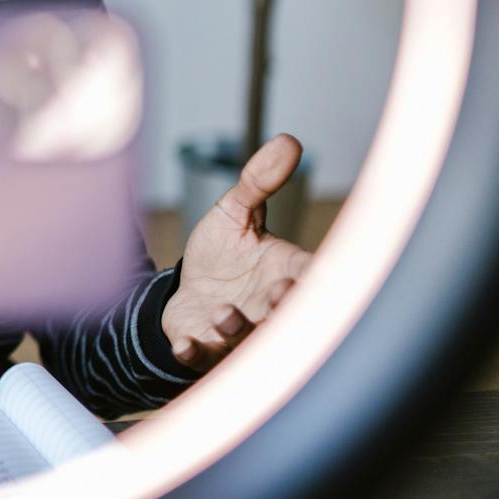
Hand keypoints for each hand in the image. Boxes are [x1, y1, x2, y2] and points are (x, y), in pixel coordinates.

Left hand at [161, 133, 312, 371]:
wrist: (184, 288)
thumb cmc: (221, 255)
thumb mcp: (235, 213)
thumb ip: (258, 182)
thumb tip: (289, 140)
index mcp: (284, 273)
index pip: (311, 278)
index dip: (314, 278)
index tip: (312, 273)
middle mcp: (265, 307)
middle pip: (284, 315)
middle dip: (283, 309)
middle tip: (279, 294)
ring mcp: (236, 332)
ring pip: (244, 339)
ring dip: (236, 329)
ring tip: (224, 312)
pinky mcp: (202, 346)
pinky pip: (201, 358)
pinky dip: (194, 352)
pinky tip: (185, 343)